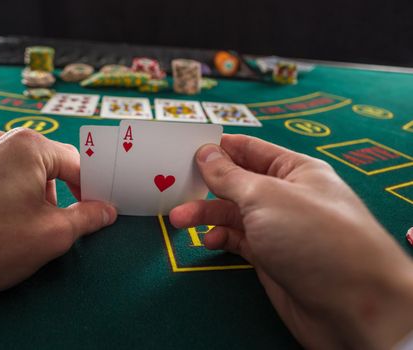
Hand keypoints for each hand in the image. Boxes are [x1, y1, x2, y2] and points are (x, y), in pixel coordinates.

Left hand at [0, 128, 116, 323]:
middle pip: (54, 165)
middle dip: (67, 195)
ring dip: (41, 198)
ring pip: (30, 173)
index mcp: (30, 145)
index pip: (79, 163)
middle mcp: (5, 139)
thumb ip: (88, 218)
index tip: (101, 213)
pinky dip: (18, 197)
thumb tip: (108, 210)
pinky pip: (7, 177)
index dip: (94, 190)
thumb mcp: (52, 234)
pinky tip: (8, 223)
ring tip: (32, 230)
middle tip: (70, 225)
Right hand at [170, 134, 412, 348]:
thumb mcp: (266, 197)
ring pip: (233, 214)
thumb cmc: (311, 236)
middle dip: (206, 184)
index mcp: (294, 170)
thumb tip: (206, 152)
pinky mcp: (270, 257)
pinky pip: (239, 240)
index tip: (185, 148)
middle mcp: (286, 196)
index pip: (250, 149)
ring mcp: (278, 228)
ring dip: (206, 214)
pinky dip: (221, 238)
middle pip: (237, 182)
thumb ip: (230, 176)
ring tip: (177, 220)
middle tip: (174, 187)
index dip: (219, 147)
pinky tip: (208, 241)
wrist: (351, 305)